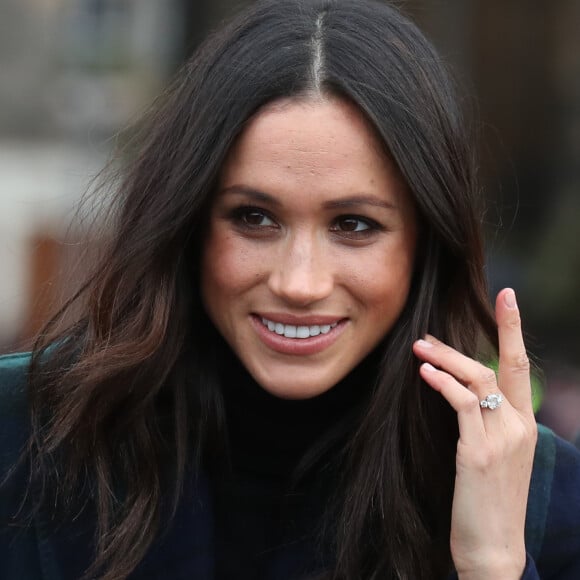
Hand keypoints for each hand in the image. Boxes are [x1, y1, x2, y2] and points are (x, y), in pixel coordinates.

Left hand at [413, 288, 536, 579]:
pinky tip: (424, 374)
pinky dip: (443, 384)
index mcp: (524, 424)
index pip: (519, 366)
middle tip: (426, 337)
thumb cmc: (487, 500)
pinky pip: (462, 405)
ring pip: (478, 378)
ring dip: (445, 359)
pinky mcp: (480, 453)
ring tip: (417, 349)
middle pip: (498, 365)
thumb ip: (486, 421)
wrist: (494, 549)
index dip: (514, 327)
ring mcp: (502, 438)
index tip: (507, 296)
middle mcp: (519, 426)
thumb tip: (461, 390)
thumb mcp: (496, 455)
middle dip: (465, 343)